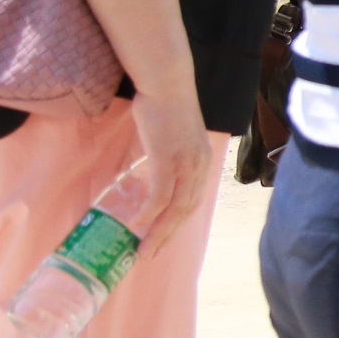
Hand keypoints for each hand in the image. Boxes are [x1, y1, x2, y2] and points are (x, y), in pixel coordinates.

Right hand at [130, 92, 219, 252]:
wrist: (167, 83)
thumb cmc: (165, 105)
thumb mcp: (172, 136)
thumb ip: (166, 155)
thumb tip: (149, 170)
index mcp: (201, 161)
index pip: (193, 201)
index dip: (178, 223)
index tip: (163, 240)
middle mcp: (198, 166)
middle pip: (186, 211)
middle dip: (168, 236)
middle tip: (150, 254)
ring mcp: (185, 164)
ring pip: (174, 209)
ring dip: (158, 232)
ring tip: (142, 249)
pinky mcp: (168, 160)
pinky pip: (159, 195)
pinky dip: (149, 213)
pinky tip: (137, 224)